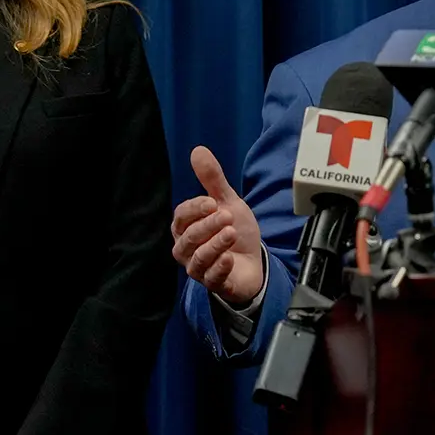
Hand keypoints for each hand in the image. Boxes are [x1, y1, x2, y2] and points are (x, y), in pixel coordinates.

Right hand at [172, 146, 263, 305]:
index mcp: (186, 227)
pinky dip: (220, 267)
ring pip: (199, 257)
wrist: (253, 261)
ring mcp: (198, 267)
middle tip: (228, 216)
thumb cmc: (234, 232)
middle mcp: (187, 248)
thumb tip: (198, 150)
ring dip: (215, 244)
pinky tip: (230, 258)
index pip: (182, 217)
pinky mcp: (213, 283)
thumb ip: (212, 180)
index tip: (212, 201)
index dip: (195, 209)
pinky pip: (211, 278)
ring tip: (231, 233)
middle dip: (208, 225)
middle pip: (190, 237)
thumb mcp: (227, 202)